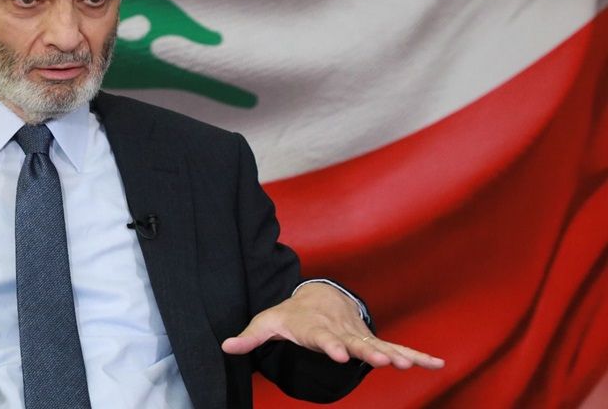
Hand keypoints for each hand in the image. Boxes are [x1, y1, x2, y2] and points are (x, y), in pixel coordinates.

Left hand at [221, 283, 444, 369]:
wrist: (316, 297)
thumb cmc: (289, 315)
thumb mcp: (267, 323)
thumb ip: (250, 337)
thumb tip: (225, 347)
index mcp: (316, 330)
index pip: (323, 339)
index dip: (330, 346)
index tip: (338, 353)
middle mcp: (341, 332)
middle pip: (356, 343)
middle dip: (369, 352)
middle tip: (383, 362)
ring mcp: (358, 337)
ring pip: (379, 347)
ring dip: (396, 355)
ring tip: (412, 364)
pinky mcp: (371, 342)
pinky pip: (396, 348)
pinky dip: (416, 355)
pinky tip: (436, 364)